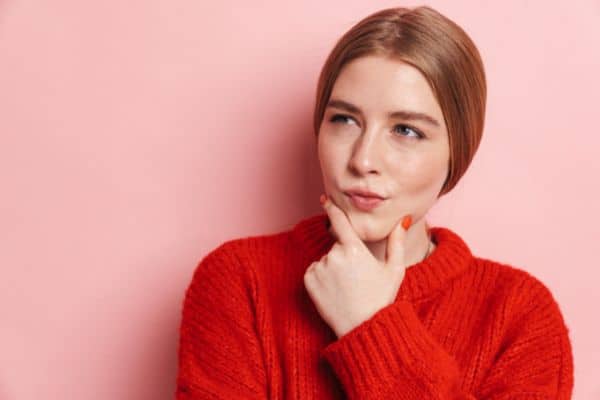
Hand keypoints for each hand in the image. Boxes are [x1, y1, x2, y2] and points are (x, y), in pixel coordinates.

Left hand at [303, 193, 410, 337]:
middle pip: (337, 246)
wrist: (362, 327)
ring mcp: (320, 268)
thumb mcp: (395, 270)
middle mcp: (334, 255)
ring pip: (326, 260)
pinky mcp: (308, 281)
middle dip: (345, 256)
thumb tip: (403, 219)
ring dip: (333, 268)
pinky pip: (314, 271)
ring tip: (346, 287)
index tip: (325, 198)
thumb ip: (397, 242)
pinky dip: (321, 278)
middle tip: (357, 278)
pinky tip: (334, 291)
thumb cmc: (381, 299)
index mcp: (354, 249)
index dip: (332, 208)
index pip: (340, 222)